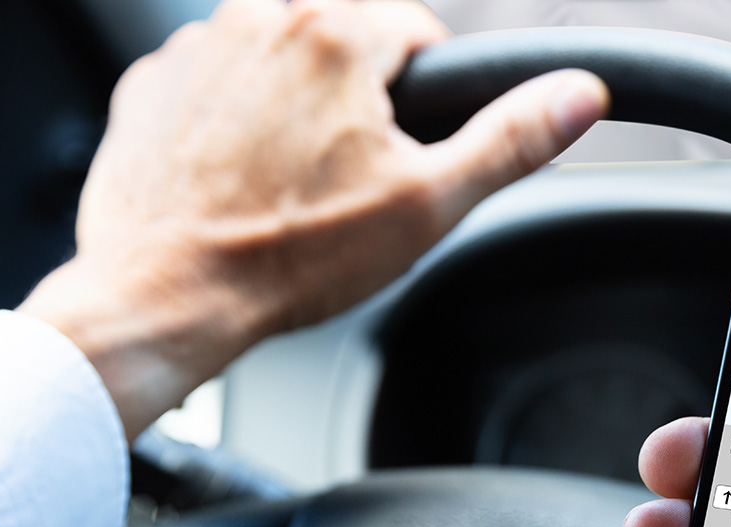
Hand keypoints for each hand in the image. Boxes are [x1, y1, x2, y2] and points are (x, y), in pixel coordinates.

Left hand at [17, 0, 607, 438]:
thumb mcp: (426, 204)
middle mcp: (260, 19)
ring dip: (292, 107)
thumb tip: (580, 94)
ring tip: (287, 187)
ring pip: (278, 61)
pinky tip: (236, 182)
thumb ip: (510, 139)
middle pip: (344, 44)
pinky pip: (216, 84)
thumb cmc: (286, 256)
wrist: (161, 295)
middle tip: (346, 180)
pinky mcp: (151, 83)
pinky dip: (231, 121)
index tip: (405, 152)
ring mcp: (196, 48)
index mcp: (336, 35)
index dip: (426, 98)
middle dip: (356, 101)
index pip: (416, 32)